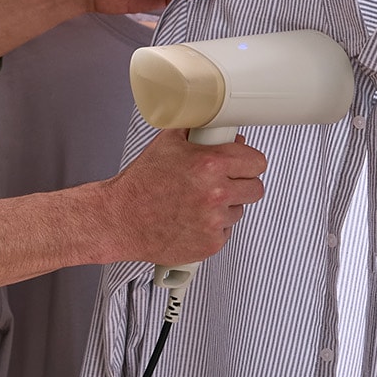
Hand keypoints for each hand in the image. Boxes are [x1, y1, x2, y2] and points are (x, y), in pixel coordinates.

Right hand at [96, 129, 268, 268]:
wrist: (120, 219)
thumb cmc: (139, 185)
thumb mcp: (167, 143)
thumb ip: (198, 133)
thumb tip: (221, 132)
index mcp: (209, 164)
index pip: (257, 161)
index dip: (249, 161)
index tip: (244, 163)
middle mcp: (215, 193)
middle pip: (256, 188)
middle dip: (242, 183)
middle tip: (223, 182)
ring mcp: (214, 221)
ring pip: (239, 210)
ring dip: (225, 206)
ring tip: (198, 202)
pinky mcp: (211, 244)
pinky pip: (226, 232)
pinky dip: (213, 227)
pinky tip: (193, 219)